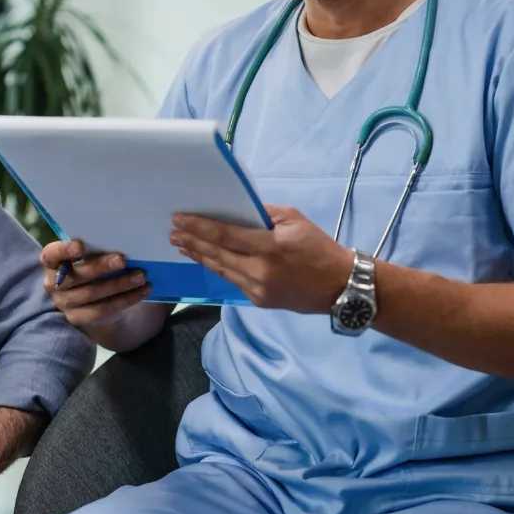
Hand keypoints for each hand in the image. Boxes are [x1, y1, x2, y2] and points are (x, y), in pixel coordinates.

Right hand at [40, 239, 151, 330]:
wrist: (93, 297)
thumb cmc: (92, 265)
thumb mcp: (90, 255)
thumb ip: (96, 249)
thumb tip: (121, 239)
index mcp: (52, 262)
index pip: (51, 255)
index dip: (64, 250)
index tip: (80, 245)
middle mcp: (54, 284)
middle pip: (76, 276)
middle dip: (100, 267)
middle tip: (122, 259)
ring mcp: (65, 303)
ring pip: (92, 294)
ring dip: (119, 284)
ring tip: (141, 276)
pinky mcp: (79, 318)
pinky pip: (104, 309)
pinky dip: (126, 299)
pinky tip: (142, 290)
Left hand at [171, 205, 351, 312]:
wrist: (340, 286)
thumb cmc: (319, 247)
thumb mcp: (295, 219)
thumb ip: (263, 214)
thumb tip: (236, 211)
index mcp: (269, 247)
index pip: (225, 235)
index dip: (199, 227)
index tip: (179, 219)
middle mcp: (259, 271)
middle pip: (217, 254)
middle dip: (193, 242)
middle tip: (172, 233)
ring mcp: (257, 290)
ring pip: (221, 270)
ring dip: (200, 256)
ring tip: (182, 246)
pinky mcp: (259, 301)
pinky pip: (234, 281)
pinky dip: (219, 268)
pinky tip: (207, 260)